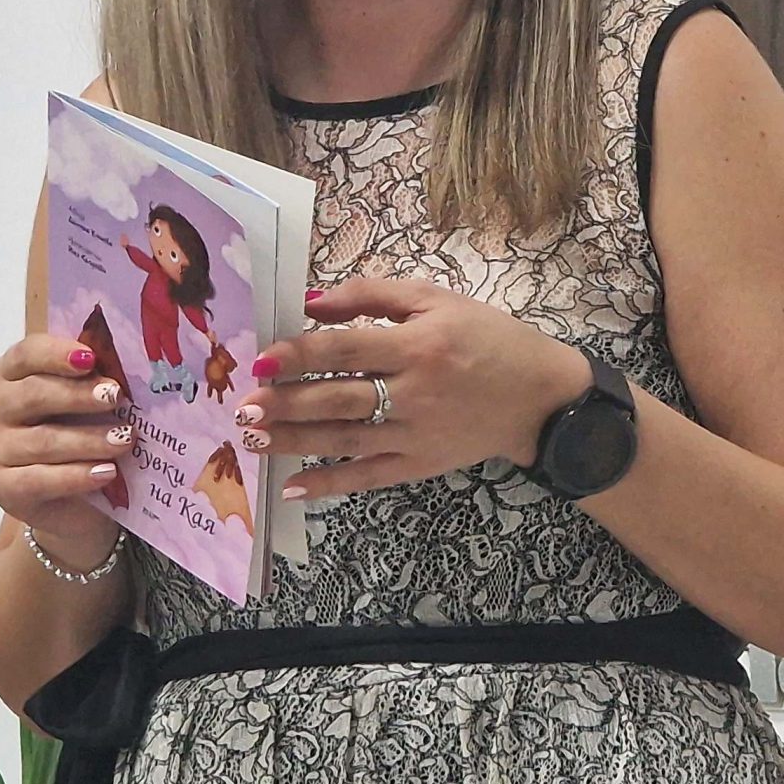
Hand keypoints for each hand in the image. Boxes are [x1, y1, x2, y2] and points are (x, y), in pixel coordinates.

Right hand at [0, 334, 132, 562]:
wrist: (70, 498)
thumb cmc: (76, 432)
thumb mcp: (84, 402)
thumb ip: (93, 379)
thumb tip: (123, 365)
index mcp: (9, 373)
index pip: (26, 354)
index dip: (57, 354)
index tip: (91, 358)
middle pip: (34, 394)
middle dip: (78, 394)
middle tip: (115, 397)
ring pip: (42, 440)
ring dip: (88, 439)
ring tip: (124, 439)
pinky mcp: (0, 487)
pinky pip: (40, 480)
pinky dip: (77, 476)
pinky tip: (107, 473)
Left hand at [235, 276, 589, 500]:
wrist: (540, 397)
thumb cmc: (488, 338)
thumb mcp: (438, 300)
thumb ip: (374, 295)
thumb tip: (312, 302)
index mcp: (418, 344)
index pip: (346, 350)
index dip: (299, 354)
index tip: (261, 361)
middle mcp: (414, 392)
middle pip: (337, 399)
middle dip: (285, 404)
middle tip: (242, 407)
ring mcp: (415, 435)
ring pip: (343, 441)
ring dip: (293, 442)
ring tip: (252, 438)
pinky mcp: (420, 466)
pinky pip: (367, 478)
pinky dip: (329, 485)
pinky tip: (292, 487)